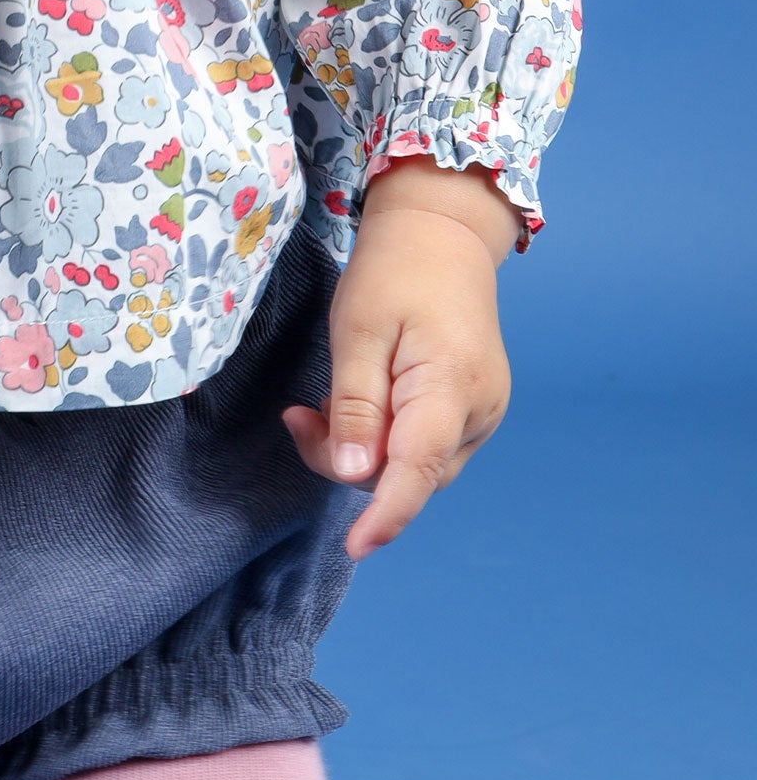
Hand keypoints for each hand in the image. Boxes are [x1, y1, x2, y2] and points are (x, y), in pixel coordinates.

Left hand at [282, 158, 517, 560]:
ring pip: (414, 464)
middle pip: (409, 474)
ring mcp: (481, 412)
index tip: (356, 546)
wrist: (442, 233)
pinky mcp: (471, 407)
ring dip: (363, 451)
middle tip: (298, 418)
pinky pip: (422, 444)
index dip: (386, 515)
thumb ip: (355, 406)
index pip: (418, 472)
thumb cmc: (395, 272)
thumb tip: (352, 473)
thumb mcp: (359, 330)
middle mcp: (478, 413)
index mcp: (451, 389)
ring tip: (322, 406)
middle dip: (349, 464)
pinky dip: (383, 437)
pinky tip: (357, 404)